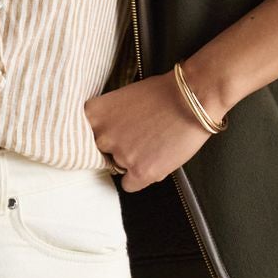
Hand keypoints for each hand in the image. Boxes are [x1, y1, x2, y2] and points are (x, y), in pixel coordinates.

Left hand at [82, 67, 223, 191]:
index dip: (101, 136)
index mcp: (94, 114)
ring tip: (152, 144)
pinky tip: (153, 161)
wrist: (193, 97)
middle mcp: (102, 136)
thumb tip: (103, 136)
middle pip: (100, 153)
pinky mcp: (140, 171)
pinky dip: (139, 178)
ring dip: (131, 161)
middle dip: (116, 148)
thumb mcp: (122, 97)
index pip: (83, 136)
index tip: (112, 135)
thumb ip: (107, 118)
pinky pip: (129, 185)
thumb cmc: (162, 92)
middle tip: (137, 137)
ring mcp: (121, 155)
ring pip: (117, 168)